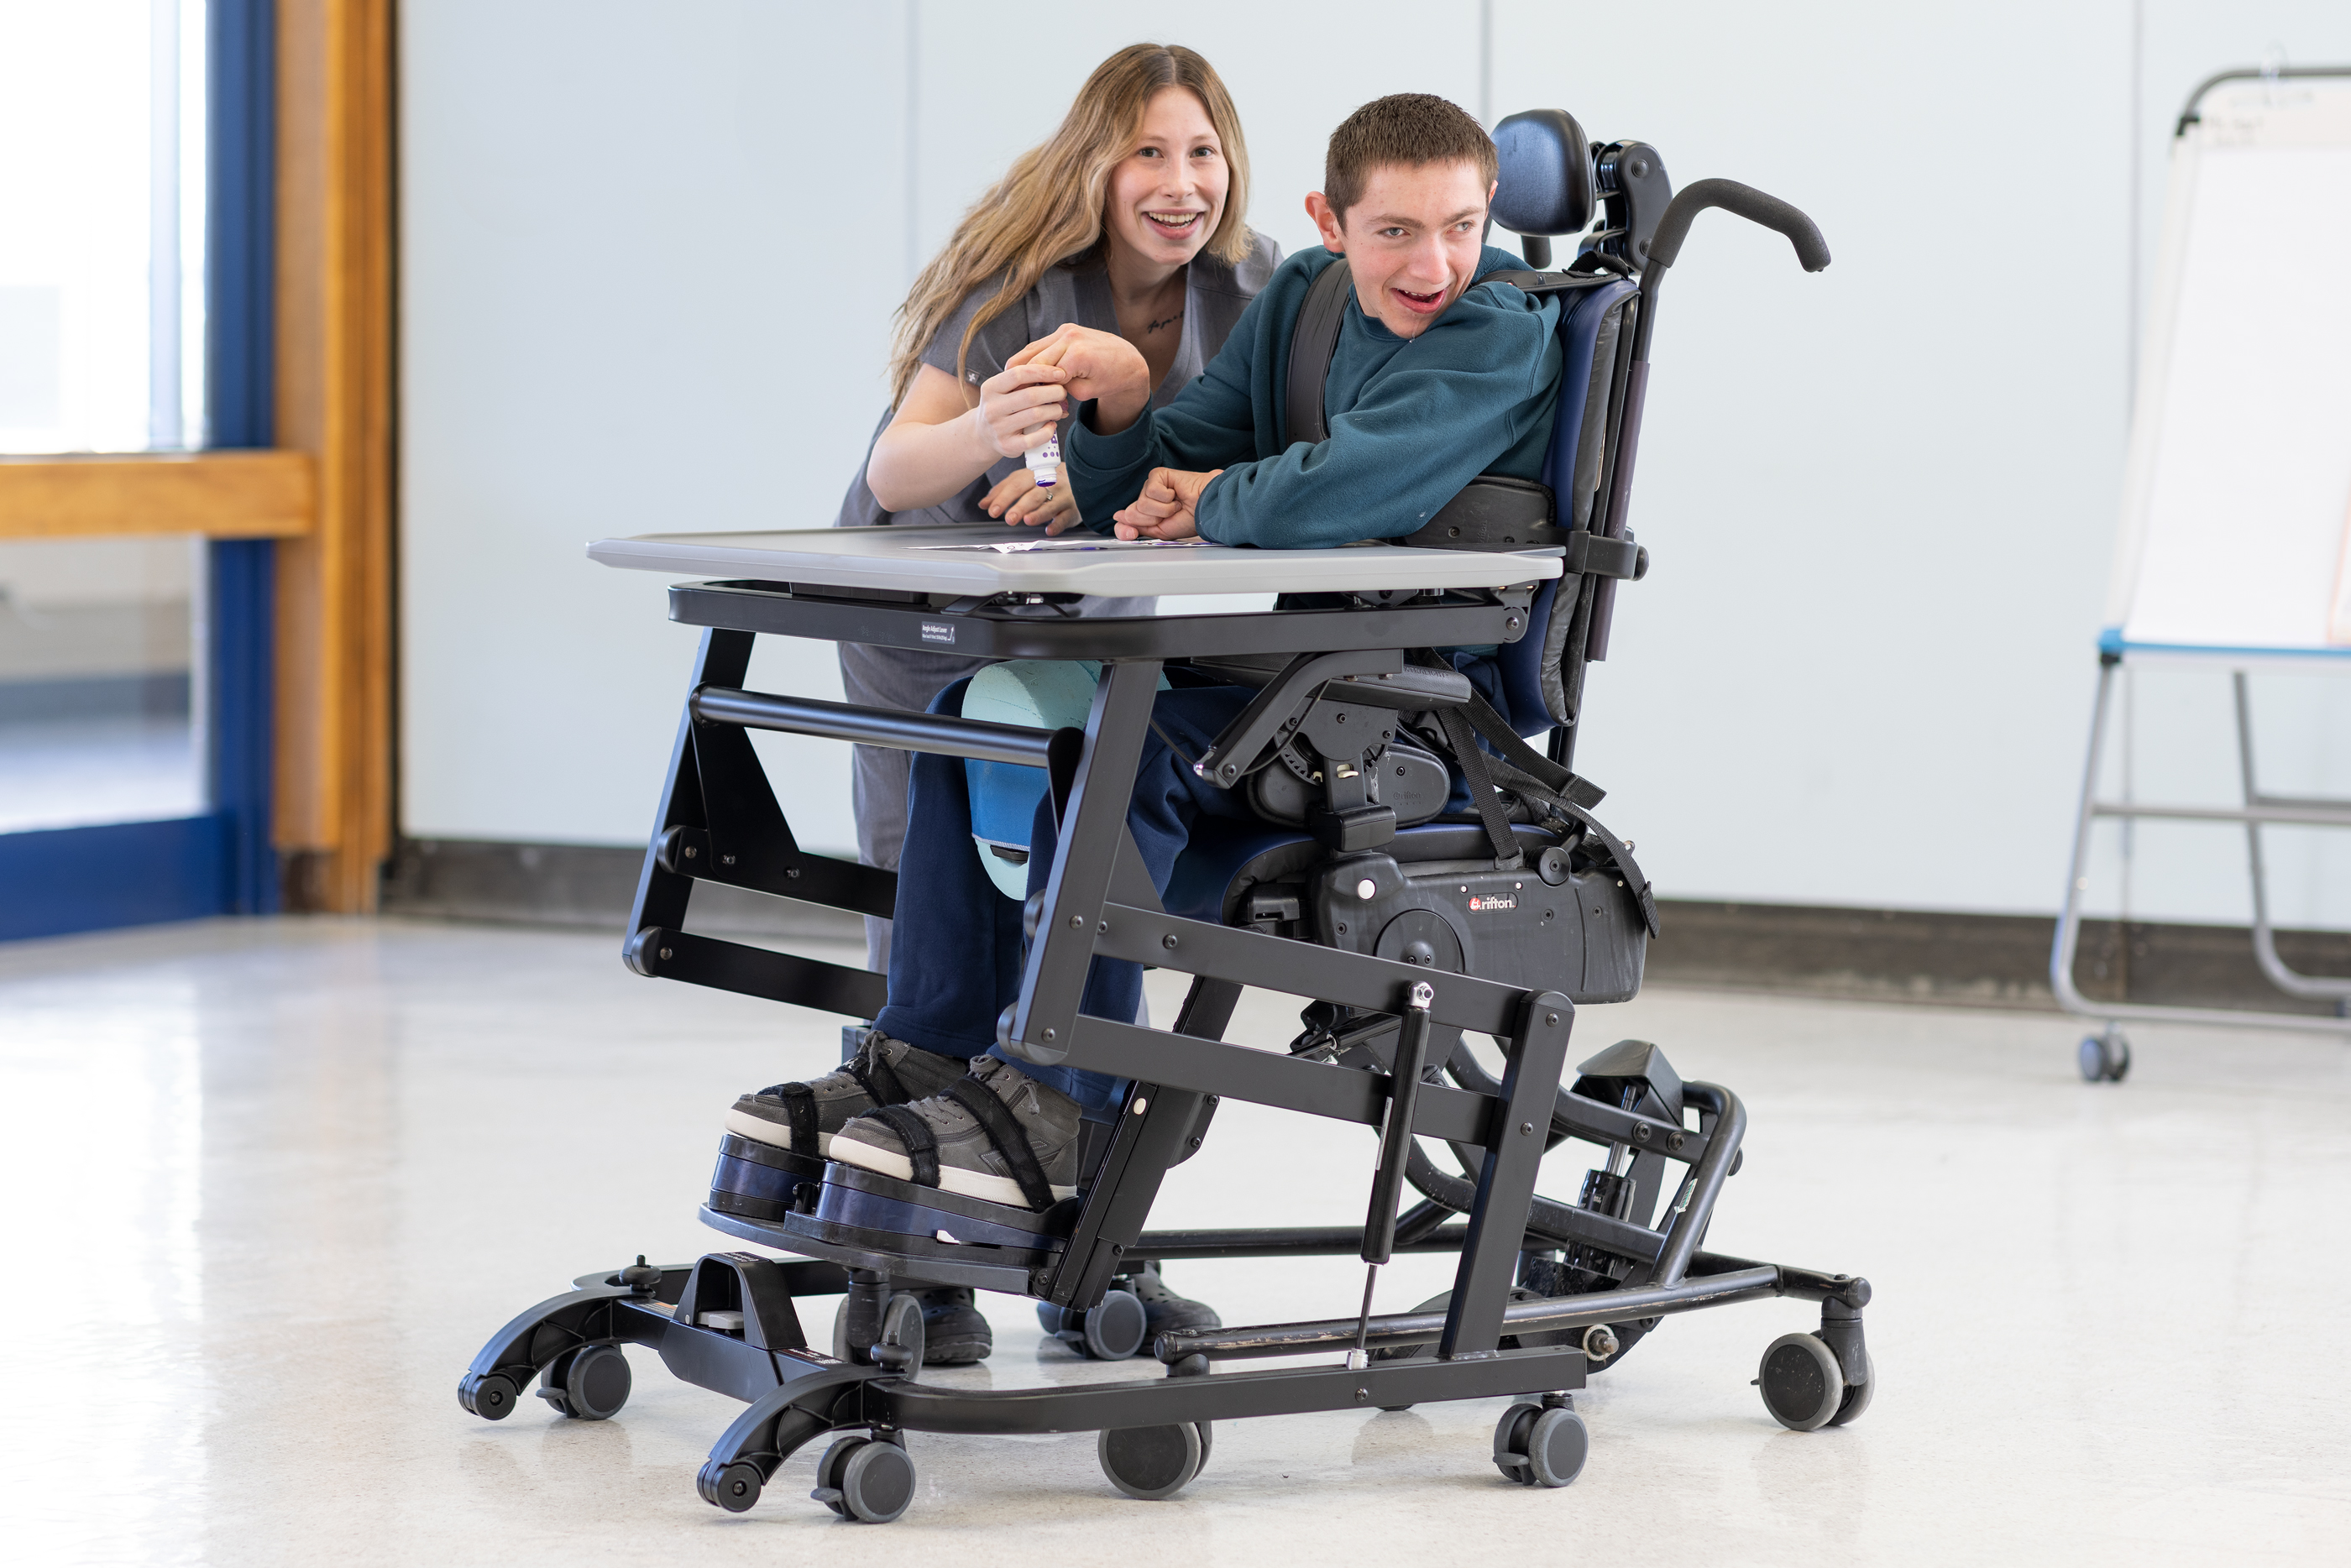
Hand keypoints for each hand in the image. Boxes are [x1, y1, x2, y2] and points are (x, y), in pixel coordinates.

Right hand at [974, 361, 1070, 461]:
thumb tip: (1057, 375)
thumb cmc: (1002, 406)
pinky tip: (1051, 425)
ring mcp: (999, 429)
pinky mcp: (1007, 446)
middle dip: (1054, 392)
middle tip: (1062, 393)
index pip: (1019, 374)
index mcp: (990, 388)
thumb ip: (1024, 380)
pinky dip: (1049, 431)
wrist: (983, 435)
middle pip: (1031, 396)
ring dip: (1055, 410)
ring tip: (1059, 409)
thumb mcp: (1003, 389)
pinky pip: (1035, 439)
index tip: (1060, 373)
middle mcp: (992, 408)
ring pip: (1036, 415)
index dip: (1043, 371)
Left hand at [980, 468, 1083, 533]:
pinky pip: (1066, 517)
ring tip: (1027, 520)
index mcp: (1034, 475)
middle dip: (1020, 507)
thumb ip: (1003, 490)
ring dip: (1038, 514)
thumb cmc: (1046, 480)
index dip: (1004, 497)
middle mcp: (1049, 484)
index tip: (993, 510)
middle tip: (1009, 518)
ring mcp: (1062, 497)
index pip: (1017, 485)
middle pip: (1033, 495)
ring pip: (1050, 505)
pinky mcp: (1073, 510)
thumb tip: (983, 504)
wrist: (1080, 476)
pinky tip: (1049, 530)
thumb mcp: (1024, 480)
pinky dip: (1058, 524)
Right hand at [1012, 325, 1151, 432]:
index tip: (1028, 403)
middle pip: (1033, 360)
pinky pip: (1040, 344)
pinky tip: (1026, 374)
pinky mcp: (1064, 329)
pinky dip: (1032, 359)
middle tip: (1017, 396)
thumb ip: (1060, 390)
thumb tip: (1036, 389)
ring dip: (1024, 368)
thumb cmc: (1110, 380)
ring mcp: (1066, 329)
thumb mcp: (1085, 393)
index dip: (1033, 389)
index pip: (1042, 374)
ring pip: (1032, 350)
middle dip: (1025, 379)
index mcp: (1077, 354)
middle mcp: (1070, 336)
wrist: (1127, 361)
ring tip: (1018, 386)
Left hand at [1112, 467, 1221, 539]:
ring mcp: (1151, 487)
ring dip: (1162, 509)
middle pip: (1131, 513)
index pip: (1124, 520)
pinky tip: (1175, 494)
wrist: (1206, 508)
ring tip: (1175, 505)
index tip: (1132, 534)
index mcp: (1146, 514)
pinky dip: (1166, 497)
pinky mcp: (1157, 475)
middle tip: (1169, 515)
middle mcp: (1146, 500)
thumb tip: (1119, 517)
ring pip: (1141, 503)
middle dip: (1152, 519)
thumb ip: (1138, 526)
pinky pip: (1151, 490)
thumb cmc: (1190, 519)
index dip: (1125, 529)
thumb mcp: (1160, 532)